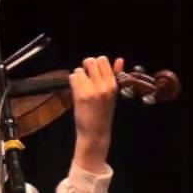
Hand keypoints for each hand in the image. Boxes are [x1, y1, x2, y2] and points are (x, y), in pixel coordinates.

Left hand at [68, 56, 123, 172]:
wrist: (95, 133)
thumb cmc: (104, 113)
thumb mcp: (113, 94)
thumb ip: (116, 75)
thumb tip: (120, 59)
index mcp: (113, 84)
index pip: (103, 60)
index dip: (96, 64)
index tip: (95, 73)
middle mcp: (103, 86)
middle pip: (90, 61)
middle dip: (86, 67)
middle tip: (87, 78)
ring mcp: (91, 90)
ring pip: (79, 70)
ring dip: (78, 76)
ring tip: (82, 87)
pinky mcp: (80, 96)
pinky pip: (72, 78)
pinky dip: (73, 82)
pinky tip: (77, 91)